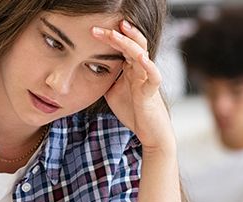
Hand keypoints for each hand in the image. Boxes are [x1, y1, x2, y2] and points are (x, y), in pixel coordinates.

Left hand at [92, 20, 174, 151]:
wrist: (149, 132)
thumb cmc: (133, 111)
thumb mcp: (112, 92)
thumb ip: (105, 79)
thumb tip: (88, 70)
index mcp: (131, 68)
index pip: (121, 47)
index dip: (109, 37)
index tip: (92, 31)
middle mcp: (140, 70)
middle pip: (132, 44)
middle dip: (116, 35)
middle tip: (98, 28)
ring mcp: (147, 79)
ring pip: (142, 54)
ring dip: (130, 43)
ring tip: (119, 32)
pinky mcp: (151, 92)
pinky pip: (154, 76)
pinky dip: (149, 66)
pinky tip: (141, 57)